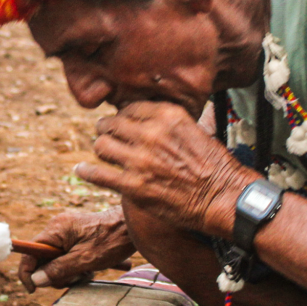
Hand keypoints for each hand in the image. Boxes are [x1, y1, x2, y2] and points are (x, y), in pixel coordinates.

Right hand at [18, 207, 134, 291]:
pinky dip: (81, 265)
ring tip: (91, 271)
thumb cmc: (112, 240)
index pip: (30, 251)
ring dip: (73, 272)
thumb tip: (36, 281)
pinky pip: (70, 256)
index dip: (28, 272)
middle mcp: (59, 229)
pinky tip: (97, 267)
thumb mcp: (84, 260)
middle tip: (77, 277)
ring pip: (59, 261)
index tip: (33, 289)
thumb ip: (58, 270)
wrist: (134, 226)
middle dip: (59, 274)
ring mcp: (69, 232)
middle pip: (45, 259)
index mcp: (56, 230)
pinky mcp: (79, 237)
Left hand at [75, 101, 245, 233]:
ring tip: (103, 154)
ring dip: (101, 149)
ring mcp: (140, 160)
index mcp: (167, 115)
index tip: (121, 123)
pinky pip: (98, 174)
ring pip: (101, 145)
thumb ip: (166, 123)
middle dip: (107, 129)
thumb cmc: (214, 165)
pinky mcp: (133, 186)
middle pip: (111, 124)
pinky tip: (82, 170)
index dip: (123, 116)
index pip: (129, 108)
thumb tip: (143, 120)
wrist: (224, 197)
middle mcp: (151, 133)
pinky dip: (86, 172)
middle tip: (106, 135)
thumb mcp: (194, 129)